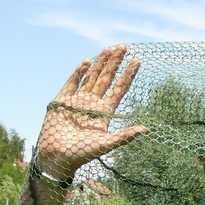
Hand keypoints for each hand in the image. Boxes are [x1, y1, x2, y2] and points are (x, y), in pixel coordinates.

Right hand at [36, 45, 147, 177]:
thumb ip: (124, 136)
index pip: (119, 90)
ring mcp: (78, 100)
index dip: (127, 75)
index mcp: (105, 113)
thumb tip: (146, 129)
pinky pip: (72, 82)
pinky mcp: (63, 100)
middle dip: (115, 63)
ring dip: (100, 63)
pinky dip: (79, 72)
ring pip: (92, 77)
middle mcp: (93, 104)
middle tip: (123, 46)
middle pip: (106, 79)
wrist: (58, 157)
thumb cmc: (82, 154)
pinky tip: (87, 62)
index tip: (137, 61)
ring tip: (109, 48)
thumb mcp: (106, 144)